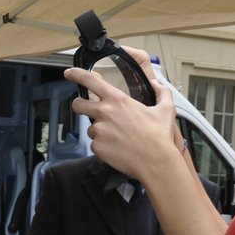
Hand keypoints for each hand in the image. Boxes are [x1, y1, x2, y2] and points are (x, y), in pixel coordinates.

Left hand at [66, 48, 179, 180]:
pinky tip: (117, 148)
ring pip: (91, 128)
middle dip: (80, 106)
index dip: (76, 74)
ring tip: (118, 137)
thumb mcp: (165, 108)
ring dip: (100, 131)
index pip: (89, 80)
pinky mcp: (97, 147)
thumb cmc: (159, 136)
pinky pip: (95, 144)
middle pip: (78, 104)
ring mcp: (99, 130)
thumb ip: (161, 92)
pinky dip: (103, 146)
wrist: (155, 161)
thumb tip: (156, 84)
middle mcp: (104, 112)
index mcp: (117, 99)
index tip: (69, 73)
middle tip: (88, 110)